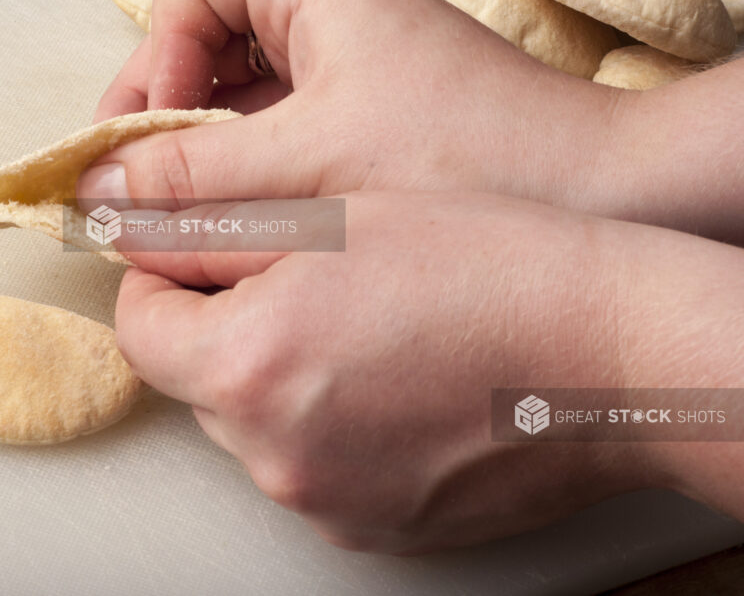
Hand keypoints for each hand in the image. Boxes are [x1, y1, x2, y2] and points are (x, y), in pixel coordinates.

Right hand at [82, 0, 617, 215]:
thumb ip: (198, 181)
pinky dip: (248, 176)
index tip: (153, 132)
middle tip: (138, 188)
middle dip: (164, 112)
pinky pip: (278, 133)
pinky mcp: (367, 122)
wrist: (606, 196)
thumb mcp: (313, 169)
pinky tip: (243, 229)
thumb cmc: (473, 159)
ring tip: (184, 220)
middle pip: (203, 40)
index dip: (156, 52)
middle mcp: (329, 19)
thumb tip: (101, 193)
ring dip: (201, 154)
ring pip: (238, 95)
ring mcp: (350, 71)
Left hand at [110, 190, 743, 552]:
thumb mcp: (329, 214)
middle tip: (303, 277)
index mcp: (249, 368)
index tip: (204, 251)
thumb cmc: (485, 261)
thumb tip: (129, 235)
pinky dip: (330, 424)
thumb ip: (207, 230)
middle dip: (225, 327)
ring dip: (279, 377)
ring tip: (364, 326)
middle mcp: (274, 456)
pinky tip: (395, 380)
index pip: (140, 327)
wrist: (615, 352)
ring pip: (256, 424)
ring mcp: (327, 503)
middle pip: (199, 380)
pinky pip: (314, 466)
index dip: (164, 278)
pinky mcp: (377, 528)